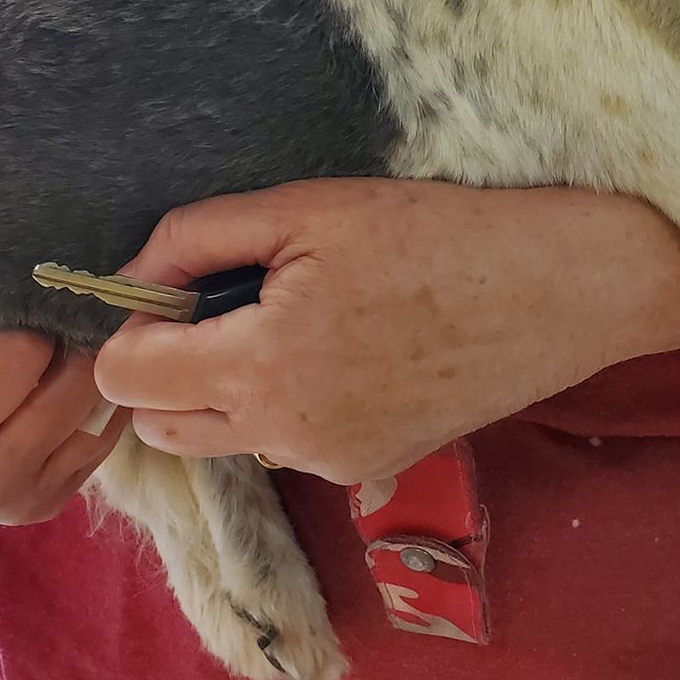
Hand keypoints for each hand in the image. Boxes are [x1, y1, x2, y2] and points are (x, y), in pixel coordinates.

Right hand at [0, 253, 128, 523]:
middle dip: (63, 330)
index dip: (18, 310)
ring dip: (88, 357)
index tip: (9, 283)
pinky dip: (96, 392)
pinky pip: (108, 430)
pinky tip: (68, 364)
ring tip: (63, 324)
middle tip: (49, 298)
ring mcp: (26, 496)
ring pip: (99, 402)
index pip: (16, 357)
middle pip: (72, 378)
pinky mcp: (56, 500)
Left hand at [93, 179, 679, 483]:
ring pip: (224, 437)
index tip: (177, 282)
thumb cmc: (436, 232)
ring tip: (297, 320)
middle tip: (228, 299)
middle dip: (166, 366)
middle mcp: (283, 436)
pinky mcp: (369, 472)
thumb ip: (197, 238)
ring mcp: (328, 464)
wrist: (556, 289)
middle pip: (159, 425)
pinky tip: (353, 349)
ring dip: (226, 388)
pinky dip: (290, 403)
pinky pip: (288, 443)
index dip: (132, 323)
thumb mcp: (307, 208)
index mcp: (260, 366)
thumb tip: (131, 276)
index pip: (123, 378)